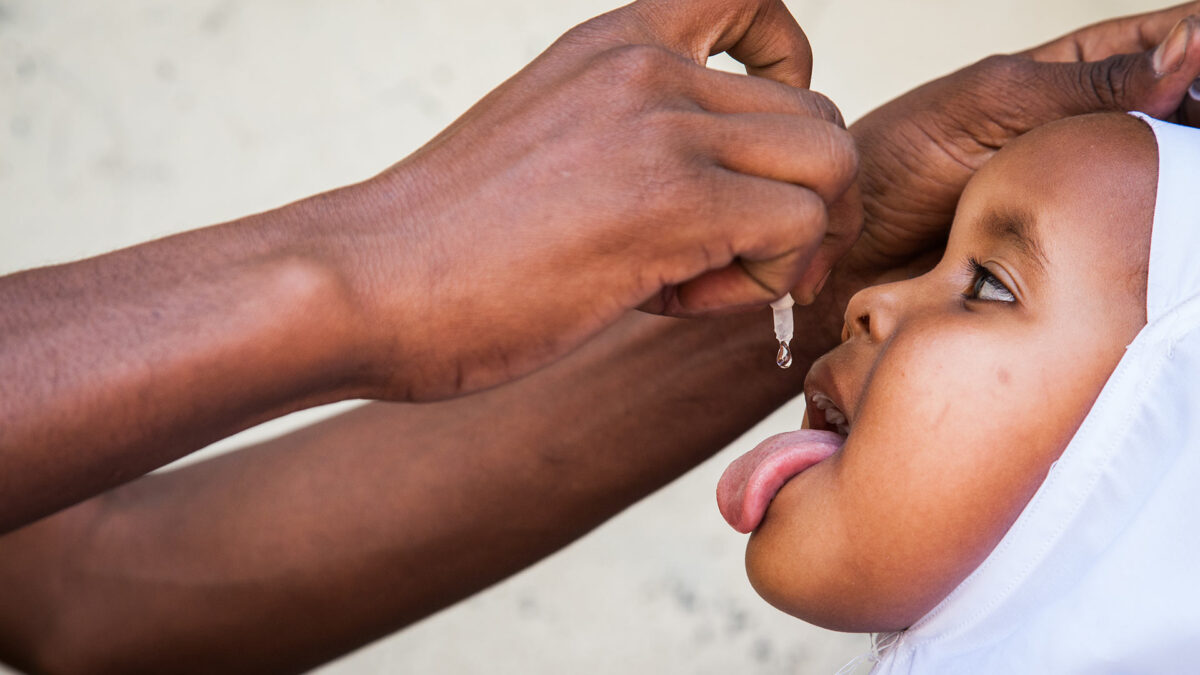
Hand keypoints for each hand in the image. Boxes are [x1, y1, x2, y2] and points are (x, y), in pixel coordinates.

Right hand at [314, 0, 857, 401]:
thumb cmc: (446, 244)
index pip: (756, 2)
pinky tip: (670, 301)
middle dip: (797, 203)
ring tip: (697, 281)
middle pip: (819, 117)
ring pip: (829, 167)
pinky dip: (761, 282)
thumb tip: (730, 197)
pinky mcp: (671, 201)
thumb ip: (636, 139)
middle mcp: (648, 67)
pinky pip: (797, 231)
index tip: (752, 149)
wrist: (362, 282)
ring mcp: (663, 126)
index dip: (790, 72)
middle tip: (726, 259)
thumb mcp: (546, 146)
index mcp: (615, 43)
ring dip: (787, 244)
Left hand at [844, 2, 1199, 277]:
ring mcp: (1092, 187)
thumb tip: (1190, 45)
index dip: (1199, 51)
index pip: (1173, 42)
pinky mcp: (1084, 247)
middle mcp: (1093, 128)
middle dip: (1199, 123)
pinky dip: (1169, 236)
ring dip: (1189, 182)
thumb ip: (1088, 82)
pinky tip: (1174, 239)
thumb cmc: (899, 162)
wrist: (851, 245)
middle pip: (1184, 113)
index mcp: (1077, 73)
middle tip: (1194, 153)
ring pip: (1176, 176)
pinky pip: (1145, 237)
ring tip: (1188, 201)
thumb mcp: (991, 105)